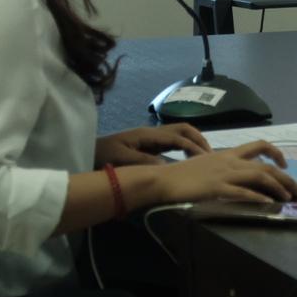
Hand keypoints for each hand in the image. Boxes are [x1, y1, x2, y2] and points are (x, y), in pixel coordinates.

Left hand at [95, 123, 210, 165]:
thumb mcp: (121, 160)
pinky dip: (185, 147)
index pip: (177, 137)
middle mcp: (152, 133)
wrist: (86, 154)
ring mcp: (150, 138)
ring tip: (204, 157)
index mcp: (147, 135)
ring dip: (193, 142)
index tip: (205, 160)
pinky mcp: (148, 145)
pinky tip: (188, 159)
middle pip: (182, 129)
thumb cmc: (101, 157)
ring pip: (179, 134)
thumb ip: (144, 162)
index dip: (192, 147)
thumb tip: (169, 167)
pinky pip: (172, 142)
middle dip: (198, 139)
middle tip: (210, 155)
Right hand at [155, 140, 296, 203]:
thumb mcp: (206, 163)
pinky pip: (242, 193)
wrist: (162, 180)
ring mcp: (224, 174)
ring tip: (289, 198)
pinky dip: (258, 198)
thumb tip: (235, 172)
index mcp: (228, 154)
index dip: (276, 153)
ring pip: (259, 177)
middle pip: (266, 165)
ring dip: (278, 188)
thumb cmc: (181, 174)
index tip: (286, 165)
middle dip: (286, 178)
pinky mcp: (217, 188)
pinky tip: (268, 204)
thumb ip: (222, 165)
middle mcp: (230, 161)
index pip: (258, 145)